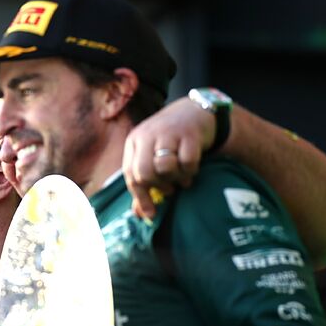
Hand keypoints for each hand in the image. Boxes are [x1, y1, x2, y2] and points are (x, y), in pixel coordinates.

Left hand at [122, 97, 216, 218]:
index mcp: (135, 141)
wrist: (194, 111)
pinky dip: (191, 171)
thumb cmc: (169, 140)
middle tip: (169, 188)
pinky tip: (191, 168)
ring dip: (175, 178)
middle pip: (145, 172)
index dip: (140, 197)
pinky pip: (187, 162)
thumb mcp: (151, 155)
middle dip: (158, 186)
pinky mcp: (190, 134)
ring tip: (181, 177)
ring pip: (164, 167)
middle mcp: (148, 135)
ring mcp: (169, 133)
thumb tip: (139, 214)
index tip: (151, 214)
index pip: (130, 174)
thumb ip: (144, 182)